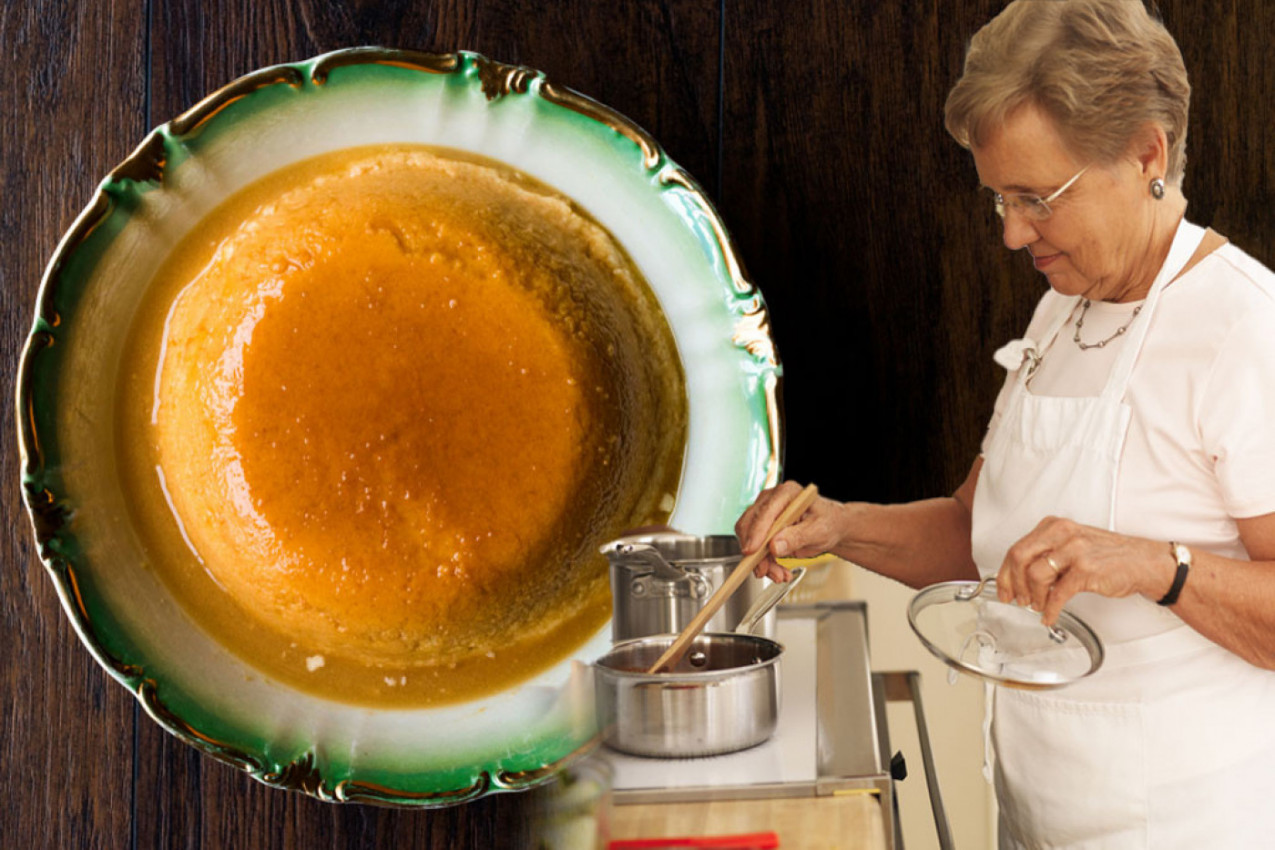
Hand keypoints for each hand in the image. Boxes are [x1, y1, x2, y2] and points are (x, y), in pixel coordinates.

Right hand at [735, 480, 841, 581]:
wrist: (830, 528)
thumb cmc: (828, 522)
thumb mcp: (819, 531)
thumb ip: (797, 537)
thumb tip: (774, 546)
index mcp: (786, 493)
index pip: (765, 512)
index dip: (756, 532)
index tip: (752, 551)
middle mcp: (771, 501)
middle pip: (750, 525)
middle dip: (756, 552)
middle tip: (766, 571)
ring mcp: (765, 515)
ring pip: (749, 540)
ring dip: (760, 562)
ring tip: (779, 575)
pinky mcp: (763, 530)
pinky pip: (755, 549)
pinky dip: (764, 563)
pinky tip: (778, 571)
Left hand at [996, 516, 1174, 624]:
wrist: (1144, 562)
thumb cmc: (1108, 556)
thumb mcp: (1072, 545)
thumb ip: (1046, 555)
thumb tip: (1019, 577)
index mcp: (1054, 526)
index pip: (1017, 548)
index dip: (1005, 572)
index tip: (1003, 589)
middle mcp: (1061, 534)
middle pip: (1019, 558)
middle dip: (1012, 583)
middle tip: (1015, 600)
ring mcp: (1074, 550)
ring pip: (1035, 575)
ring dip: (1032, 597)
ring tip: (1037, 606)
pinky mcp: (1086, 570)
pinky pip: (1057, 594)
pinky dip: (1049, 609)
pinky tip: (1049, 616)